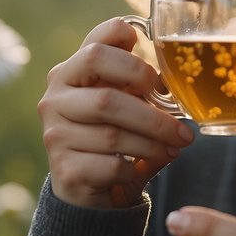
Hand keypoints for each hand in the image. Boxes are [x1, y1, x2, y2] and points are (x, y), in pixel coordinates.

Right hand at [38, 18, 194, 208]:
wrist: (86, 192)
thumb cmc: (111, 138)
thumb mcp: (124, 105)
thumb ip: (140, 88)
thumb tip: (175, 85)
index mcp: (70, 72)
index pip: (97, 43)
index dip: (132, 52)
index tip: (155, 76)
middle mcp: (55, 99)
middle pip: (107, 97)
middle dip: (152, 114)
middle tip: (181, 127)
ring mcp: (55, 135)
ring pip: (112, 135)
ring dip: (152, 144)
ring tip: (175, 147)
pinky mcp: (65, 170)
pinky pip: (111, 165)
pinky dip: (135, 167)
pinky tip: (142, 167)